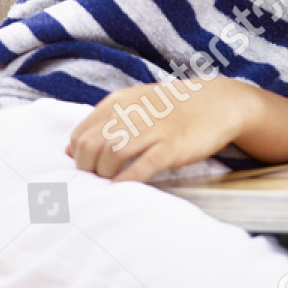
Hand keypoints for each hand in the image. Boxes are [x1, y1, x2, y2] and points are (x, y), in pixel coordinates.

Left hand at [67, 78, 259, 182]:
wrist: (218, 103)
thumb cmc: (173, 108)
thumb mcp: (135, 105)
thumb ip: (103, 122)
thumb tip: (69, 150)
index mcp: (120, 101)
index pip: (80, 133)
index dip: (78, 155)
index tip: (88, 166)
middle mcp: (133, 113)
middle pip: (91, 146)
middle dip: (88, 167)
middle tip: (97, 177)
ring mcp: (153, 130)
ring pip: (111, 155)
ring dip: (105, 174)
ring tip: (112, 179)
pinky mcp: (172, 147)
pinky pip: (141, 167)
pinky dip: (127, 180)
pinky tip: (124, 186)